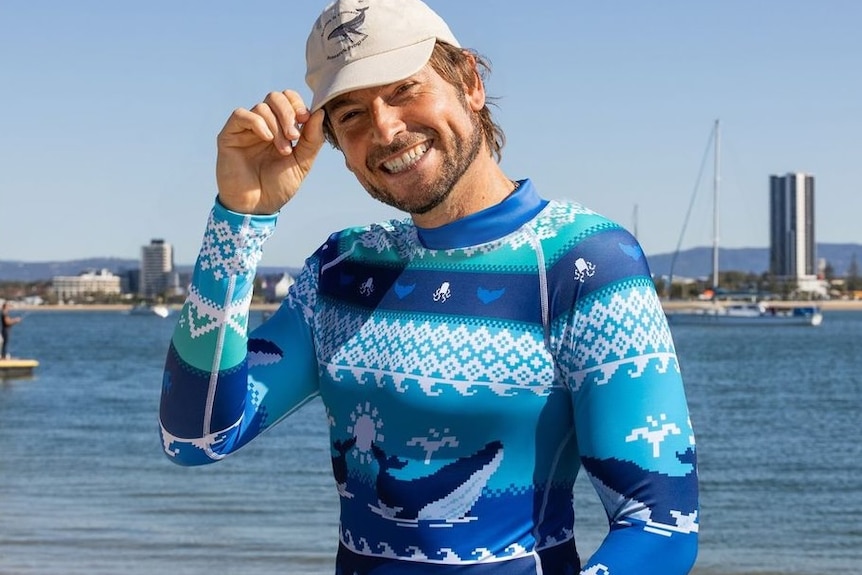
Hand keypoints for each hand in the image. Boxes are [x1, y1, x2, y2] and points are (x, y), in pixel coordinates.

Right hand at [216, 90, 325, 214]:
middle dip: (288, 113)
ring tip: (283, 149)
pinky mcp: (229, 135)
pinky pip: (241, 115)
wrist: (258, 206)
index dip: (298, 104)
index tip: (306, 120)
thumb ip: (312, 139)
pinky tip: (267, 139)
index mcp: (281, 128)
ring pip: (261, 107)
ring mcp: (246, 129)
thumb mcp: (303, 162)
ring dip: (276, 126)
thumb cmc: (279, 186)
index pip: (288, 99)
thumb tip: (320, 112)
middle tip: (294, 136)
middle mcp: (264, 125)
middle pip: (275, 97)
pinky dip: (258, 123)